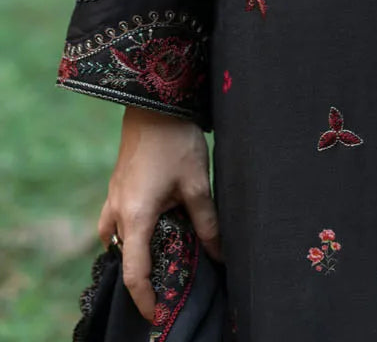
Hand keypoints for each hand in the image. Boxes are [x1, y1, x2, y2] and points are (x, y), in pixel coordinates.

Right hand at [96, 105, 223, 322]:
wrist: (153, 103)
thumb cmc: (175, 142)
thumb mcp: (197, 183)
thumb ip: (207, 221)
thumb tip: (220, 254)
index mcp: (135, 217)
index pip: (134, 273)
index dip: (144, 299)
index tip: (156, 316)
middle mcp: (116, 212)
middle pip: (124, 258)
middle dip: (141, 276)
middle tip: (166, 284)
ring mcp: (113, 198)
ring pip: (115, 239)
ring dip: (134, 251)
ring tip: (160, 254)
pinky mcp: (117, 186)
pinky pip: (115, 221)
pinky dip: (129, 232)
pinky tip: (152, 225)